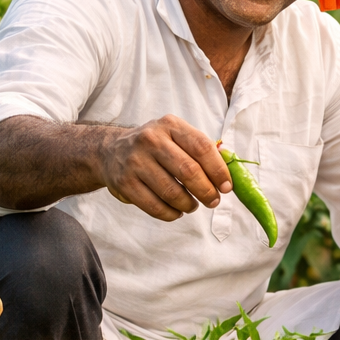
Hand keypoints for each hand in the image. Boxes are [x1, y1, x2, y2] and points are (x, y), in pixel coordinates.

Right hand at [96, 114, 233, 220]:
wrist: (110, 151)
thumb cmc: (155, 147)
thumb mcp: (175, 136)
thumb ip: (200, 150)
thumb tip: (229, 172)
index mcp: (170, 125)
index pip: (202, 147)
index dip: (218, 170)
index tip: (226, 187)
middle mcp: (151, 140)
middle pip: (189, 171)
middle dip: (206, 191)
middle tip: (213, 201)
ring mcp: (135, 161)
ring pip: (172, 192)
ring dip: (189, 205)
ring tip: (192, 206)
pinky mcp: (124, 183)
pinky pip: (155, 206)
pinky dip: (171, 214)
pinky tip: (176, 211)